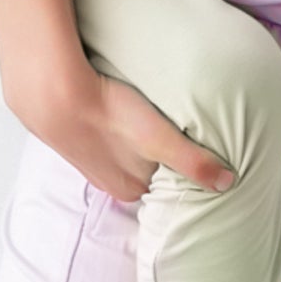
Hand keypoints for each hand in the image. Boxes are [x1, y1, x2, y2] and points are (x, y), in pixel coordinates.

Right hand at [19, 69, 234, 205]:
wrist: (52, 92)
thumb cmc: (108, 115)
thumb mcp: (160, 142)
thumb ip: (194, 164)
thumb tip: (228, 183)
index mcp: (130, 189)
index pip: (166, 184)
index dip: (181, 166)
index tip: (193, 146)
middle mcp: (108, 181)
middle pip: (146, 169)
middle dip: (159, 153)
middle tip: (173, 127)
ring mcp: (88, 159)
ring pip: (123, 151)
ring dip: (134, 137)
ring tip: (145, 116)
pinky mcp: (74, 134)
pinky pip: (103, 133)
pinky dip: (113, 124)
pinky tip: (118, 108)